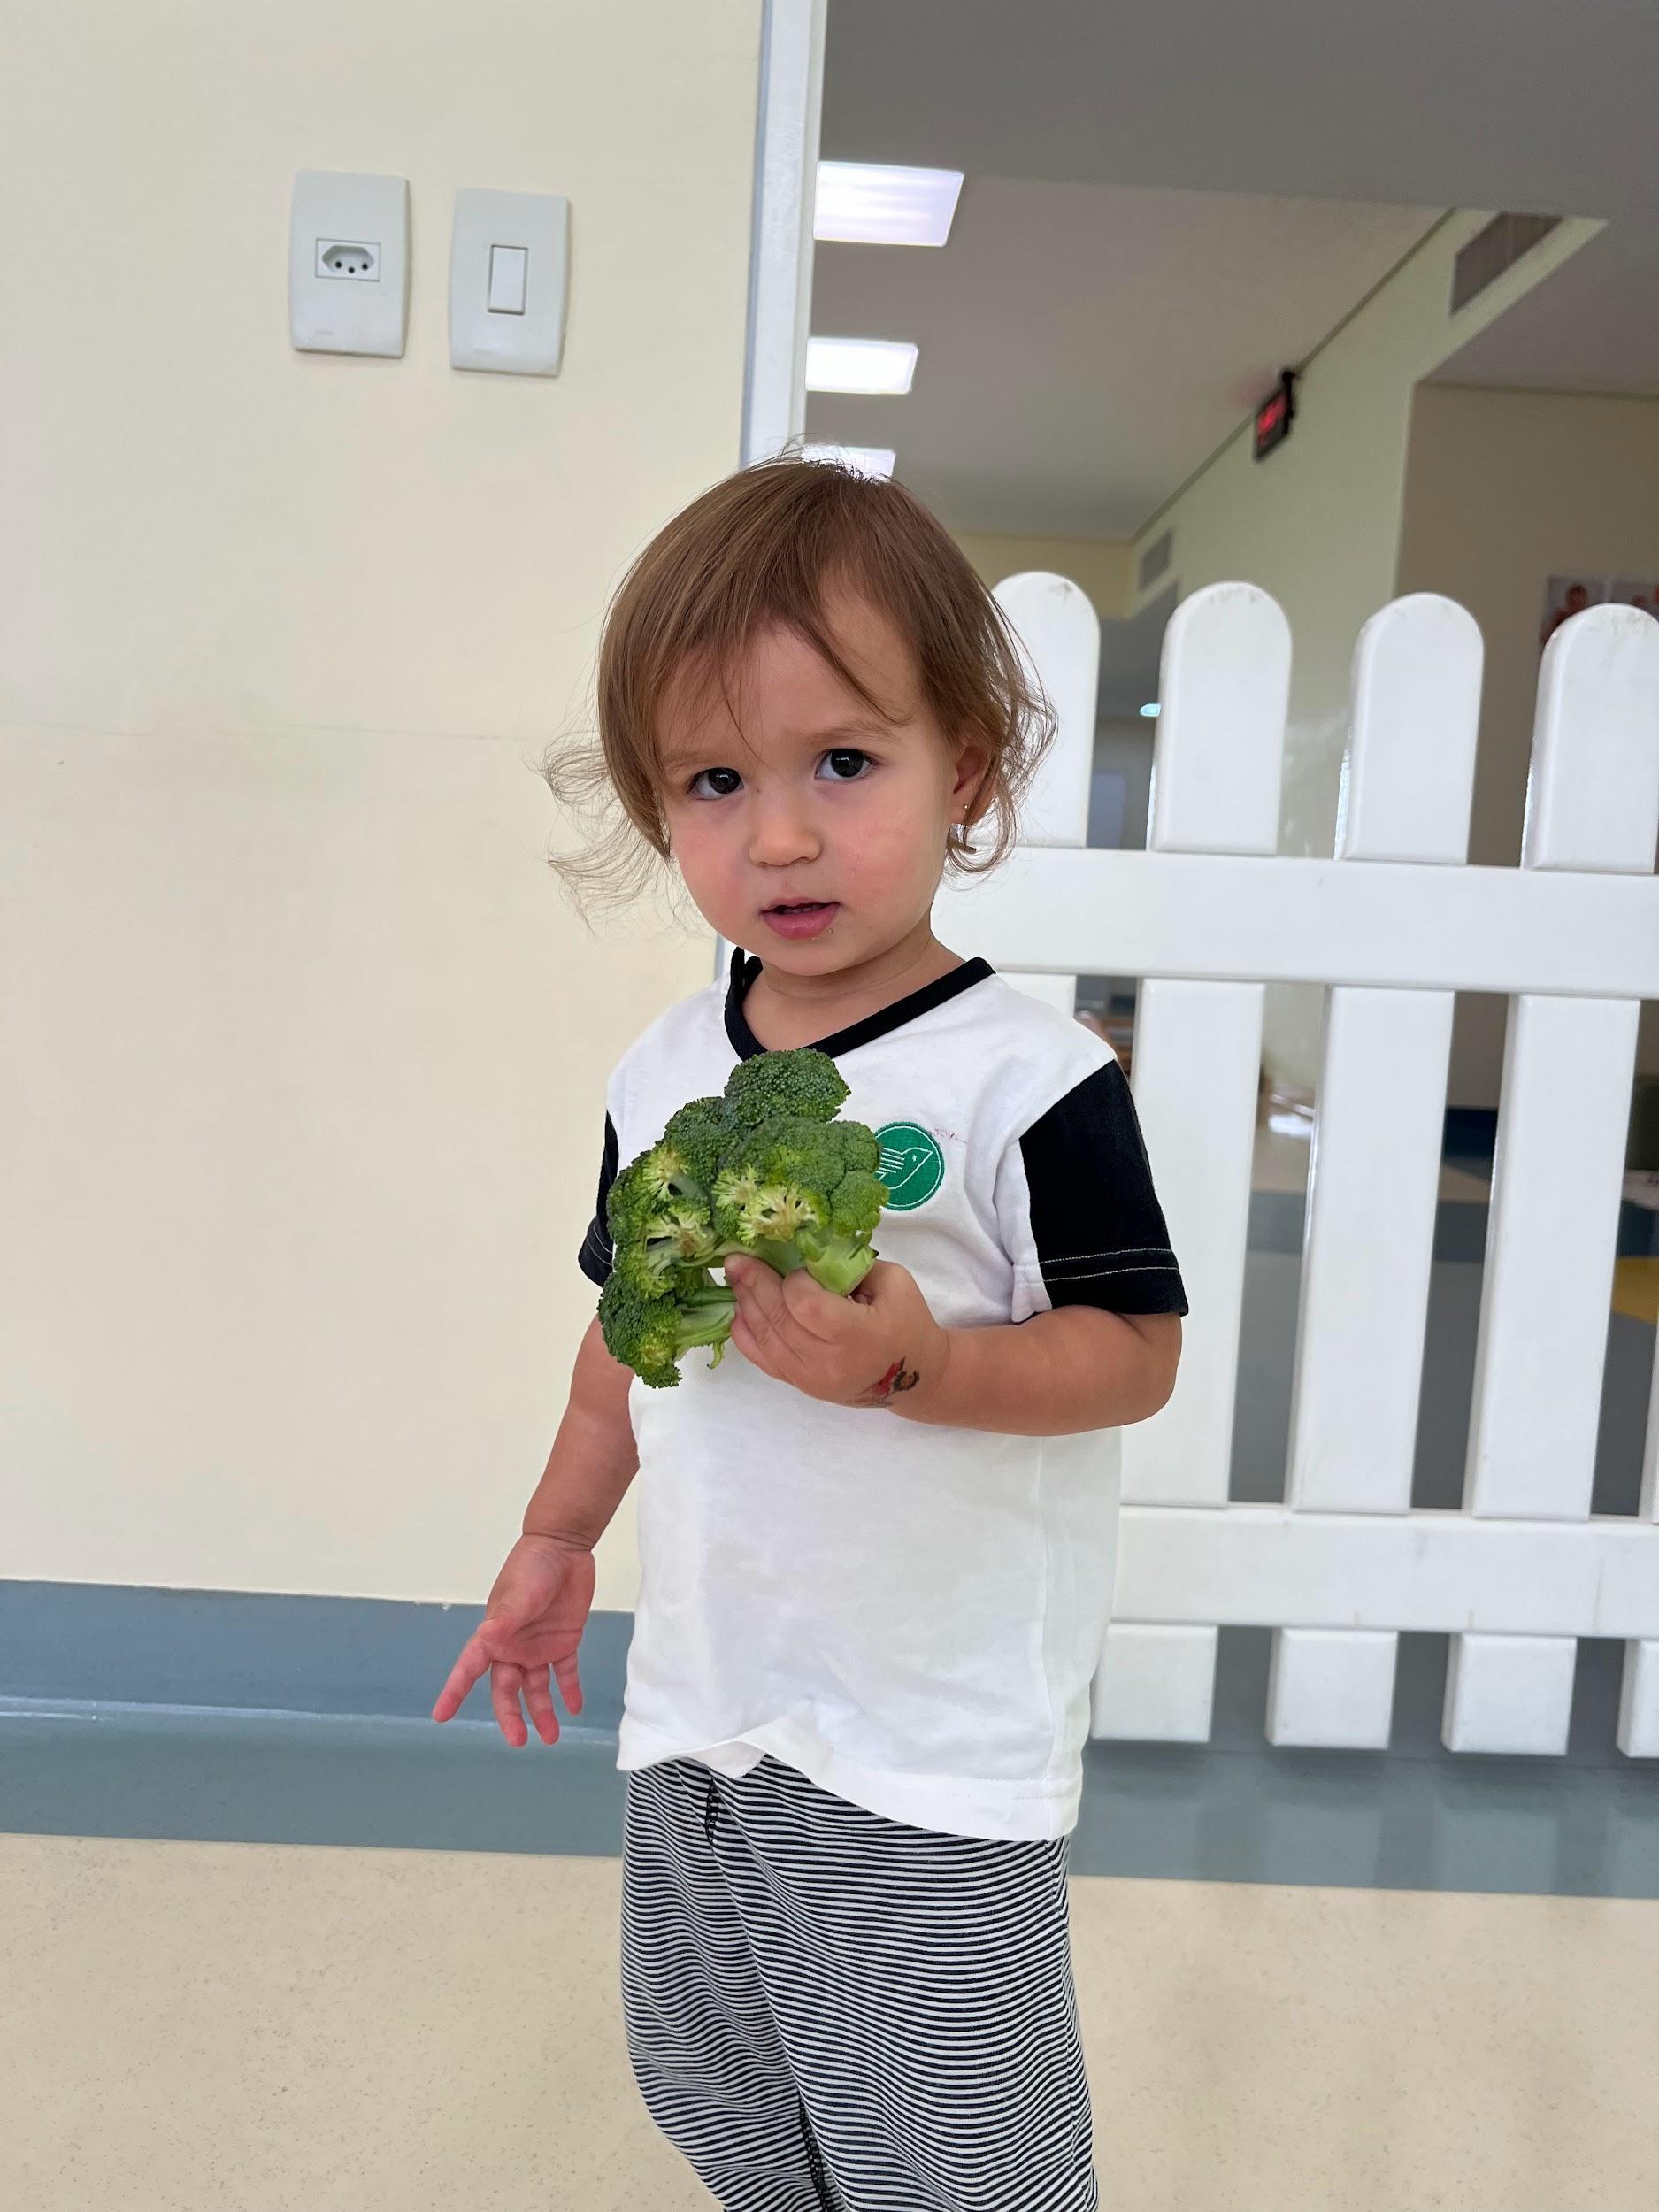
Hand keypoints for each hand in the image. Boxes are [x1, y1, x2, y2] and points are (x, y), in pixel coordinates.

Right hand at [430, 1532, 595, 1746]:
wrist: (565, 1547)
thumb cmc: (534, 1566)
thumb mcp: (520, 1593)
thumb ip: (506, 1619)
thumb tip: (486, 1637)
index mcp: (495, 1635)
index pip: (470, 1668)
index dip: (454, 1691)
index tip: (441, 1715)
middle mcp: (513, 1646)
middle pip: (506, 1689)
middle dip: (510, 1716)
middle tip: (517, 1740)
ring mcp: (538, 1646)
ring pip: (536, 1688)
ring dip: (542, 1711)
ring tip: (551, 1737)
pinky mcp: (563, 1641)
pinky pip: (565, 1673)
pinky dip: (569, 1690)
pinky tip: (574, 1707)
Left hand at [723, 1253, 950, 1410]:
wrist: (914, 1375)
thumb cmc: (907, 1321)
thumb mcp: (894, 1282)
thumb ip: (852, 1265)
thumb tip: (806, 1249)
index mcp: (859, 1336)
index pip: (806, 1306)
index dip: (793, 1281)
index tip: (798, 1267)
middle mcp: (830, 1364)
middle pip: (779, 1321)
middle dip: (754, 1284)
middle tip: (736, 1259)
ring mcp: (812, 1380)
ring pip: (766, 1340)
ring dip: (746, 1305)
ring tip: (735, 1277)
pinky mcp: (802, 1386)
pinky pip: (763, 1360)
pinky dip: (746, 1334)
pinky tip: (739, 1310)